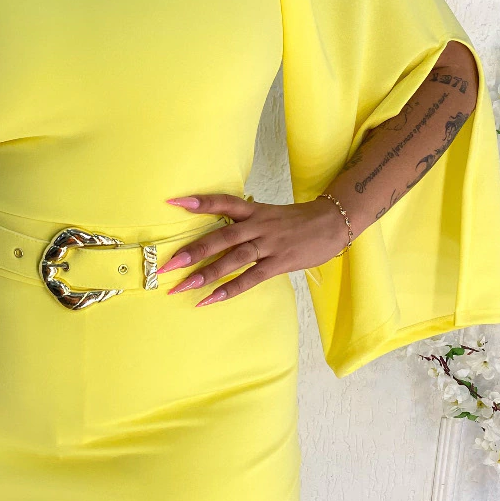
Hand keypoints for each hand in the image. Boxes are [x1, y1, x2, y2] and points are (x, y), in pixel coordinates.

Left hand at [158, 192, 349, 304]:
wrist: (333, 223)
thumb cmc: (297, 221)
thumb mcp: (269, 214)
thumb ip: (246, 222)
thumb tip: (220, 231)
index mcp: (254, 211)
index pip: (222, 202)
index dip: (199, 201)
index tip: (172, 201)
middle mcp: (258, 226)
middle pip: (220, 237)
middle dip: (192, 251)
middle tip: (167, 264)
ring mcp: (268, 245)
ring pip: (232, 259)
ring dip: (206, 274)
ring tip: (183, 285)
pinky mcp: (279, 263)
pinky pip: (251, 278)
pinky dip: (230, 289)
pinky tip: (211, 299)